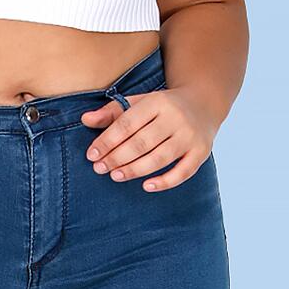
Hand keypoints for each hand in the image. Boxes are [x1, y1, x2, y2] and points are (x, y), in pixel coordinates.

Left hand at [79, 85, 215, 190]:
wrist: (203, 103)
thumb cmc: (163, 106)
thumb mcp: (140, 102)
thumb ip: (113, 112)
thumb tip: (85, 120)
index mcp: (157, 102)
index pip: (127, 124)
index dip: (107, 141)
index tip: (92, 155)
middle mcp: (176, 118)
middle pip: (142, 142)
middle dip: (117, 157)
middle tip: (100, 169)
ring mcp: (190, 136)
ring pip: (159, 158)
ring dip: (135, 170)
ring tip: (115, 176)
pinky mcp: (201, 152)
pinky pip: (183, 172)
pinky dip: (165, 181)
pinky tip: (146, 186)